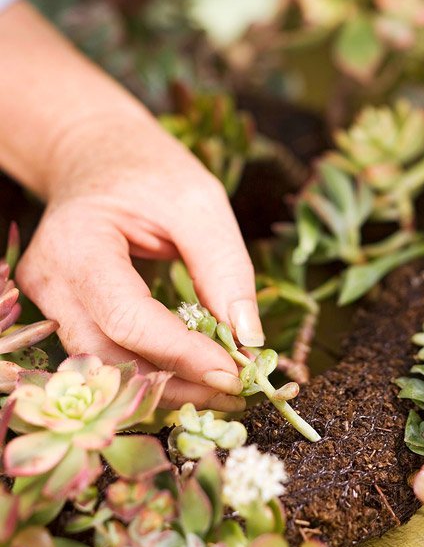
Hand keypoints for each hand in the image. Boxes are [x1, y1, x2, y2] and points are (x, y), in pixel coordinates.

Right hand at [16, 111, 263, 409]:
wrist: (97, 156)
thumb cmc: (149, 172)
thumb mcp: (199, 203)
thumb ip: (225, 269)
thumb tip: (249, 340)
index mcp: (78, 245)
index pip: (128, 320)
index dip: (183, 355)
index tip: (235, 373)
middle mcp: (51, 282)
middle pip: (112, 359)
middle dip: (178, 385)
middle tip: (234, 390)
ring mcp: (50, 303)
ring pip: (107, 370)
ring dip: (166, 388)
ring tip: (217, 387)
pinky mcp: (62, 315)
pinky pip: (106, 358)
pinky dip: (150, 373)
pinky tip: (189, 374)